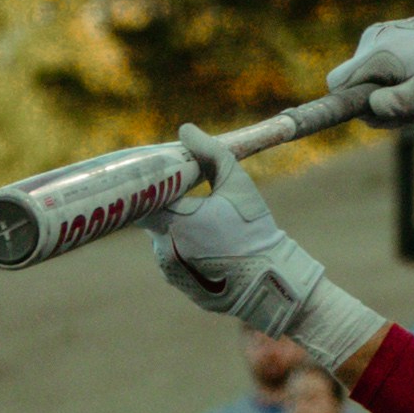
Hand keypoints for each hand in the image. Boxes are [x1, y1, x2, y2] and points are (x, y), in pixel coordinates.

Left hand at [156, 138, 386, 370]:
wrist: (270, 282)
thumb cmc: (255, 230)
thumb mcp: (236, 184)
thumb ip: (209, 153)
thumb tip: (185, 130)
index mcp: (175, 220)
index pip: (144, 195)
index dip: (151, 183)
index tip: (161, 174)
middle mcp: (164, 247)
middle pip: (153, 215)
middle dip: (168, 204)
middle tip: (187, 194)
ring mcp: (168, 269)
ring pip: (163, 238)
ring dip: (176, 228)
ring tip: (208, 225)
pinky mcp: (178, 283)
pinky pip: (173, 258)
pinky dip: (185, 249)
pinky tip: (211, 247)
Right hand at [320, 0, 413, 125]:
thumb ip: (406, 100)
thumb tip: (372, 108)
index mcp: (380, 54)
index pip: (338, 87)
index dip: (337, 107)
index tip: (308, 120)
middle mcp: (372, 42)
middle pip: (346, 87)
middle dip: (369, 107)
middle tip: (407, 114)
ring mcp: (377, 37)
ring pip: (359, 79)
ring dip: (382, 96)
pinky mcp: (383, 38)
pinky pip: (370, 69)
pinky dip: (387, 82)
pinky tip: (413, 82)